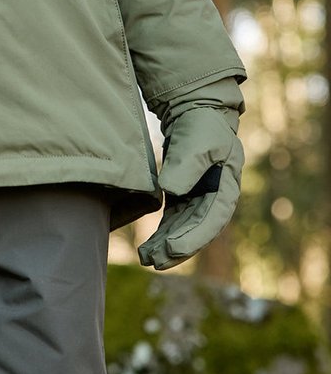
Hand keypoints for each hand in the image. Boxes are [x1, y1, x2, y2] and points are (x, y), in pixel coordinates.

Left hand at [138, 105, 243, 270]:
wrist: (194, 111)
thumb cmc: (200, 125)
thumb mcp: (196, 141)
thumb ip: (186, 165)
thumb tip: (171, 191)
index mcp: (226, 187)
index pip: (212, 218)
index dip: (194, 236)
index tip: (173, 248)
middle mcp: (215, 198)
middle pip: (197, 230)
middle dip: (177, 248)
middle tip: (155, 262)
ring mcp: (199, 199)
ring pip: (184, 229)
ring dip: (167, 246)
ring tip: (147, 259)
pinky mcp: (184, 197)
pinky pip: (174, 221)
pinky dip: (163, 235)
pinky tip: (149, 248)